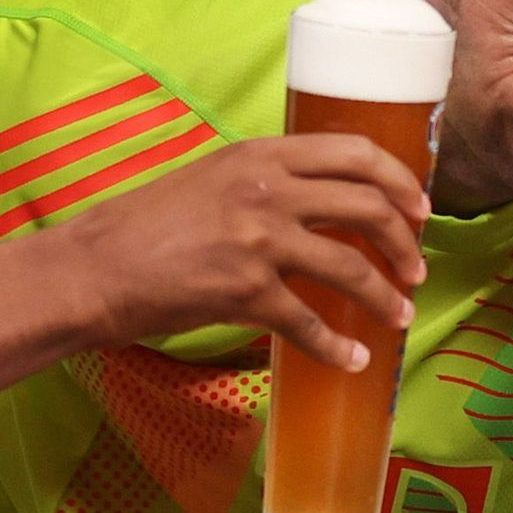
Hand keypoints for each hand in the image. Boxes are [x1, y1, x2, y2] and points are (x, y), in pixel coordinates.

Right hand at [68, 132, 428, 368]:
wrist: (94, 267)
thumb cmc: (145, 226)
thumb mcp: (211, 178)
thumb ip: (263, 181)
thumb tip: (316, 203)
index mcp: (261, 153)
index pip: (355, 152)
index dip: (398, 181)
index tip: (418, 207)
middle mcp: (267, 188)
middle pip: (367, 206)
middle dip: (405, 242)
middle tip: (415, 267)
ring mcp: (258, 239)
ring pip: (350, 267)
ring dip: (384, 297)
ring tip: (398, 315)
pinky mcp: (245, 291)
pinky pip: (309, 323)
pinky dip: (337, 347)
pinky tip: (351, 361)